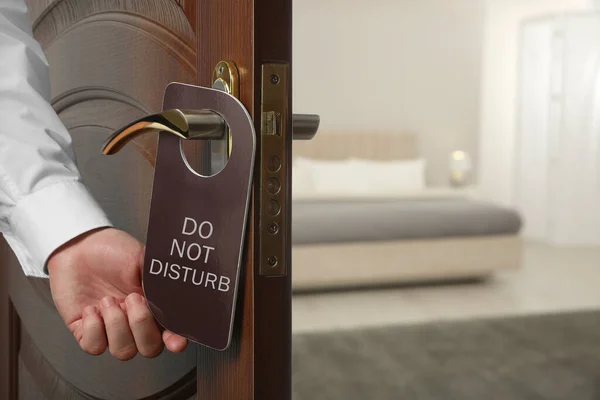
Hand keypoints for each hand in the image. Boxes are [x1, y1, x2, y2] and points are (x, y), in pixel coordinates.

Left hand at [48, 227, 187, 359]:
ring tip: (108, 300)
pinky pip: (94, 347)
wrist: (79, 244)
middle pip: (149, 348)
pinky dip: (94, 329)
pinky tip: (91, 308)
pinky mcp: (85, 330)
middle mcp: (135, 321)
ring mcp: (110, 328)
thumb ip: (157, 283)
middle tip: (132, 299)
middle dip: (141, 327)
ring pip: (123, 351)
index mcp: (154, 305)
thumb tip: (171, 302)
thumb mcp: (142, 260)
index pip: (171, 333)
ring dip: (116, 326)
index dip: (175, 340)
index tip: (175, 340)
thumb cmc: (113, 250)